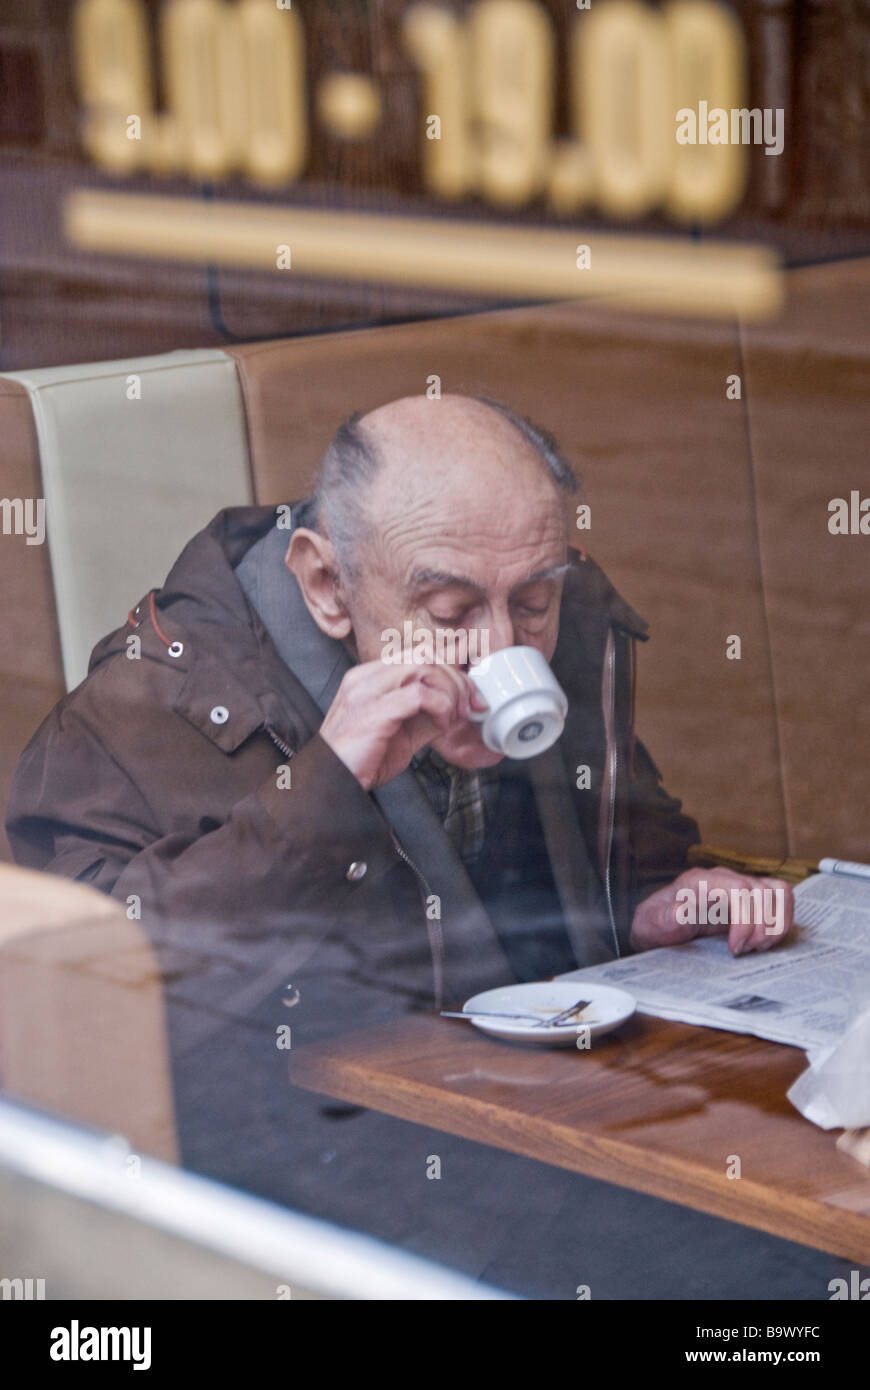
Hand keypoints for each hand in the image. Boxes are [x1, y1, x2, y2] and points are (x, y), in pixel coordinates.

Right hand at [318, 658, 487, 790]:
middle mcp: (365, 677)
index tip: (470, 693)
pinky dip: (440, 707)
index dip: (450, 669)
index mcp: (369, 677)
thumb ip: (425, 715)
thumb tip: (457, 707)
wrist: (333, 783)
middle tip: (470, 706)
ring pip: (424, 667)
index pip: (418, 655)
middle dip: (456, 680)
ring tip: (454, 717)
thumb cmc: (362, 761)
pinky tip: (441, 726)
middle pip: (425, 656)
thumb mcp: (402, 732)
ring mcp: (366, 690)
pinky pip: (419, 694)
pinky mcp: (373, 710)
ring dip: (450, 692)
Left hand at [628, 867, 794, 955]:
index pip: (739, 889)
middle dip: (761, 927)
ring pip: (779, 892)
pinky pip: (782, 898)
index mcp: (699, 882)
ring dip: (776, 924)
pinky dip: (782, 921)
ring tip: (757, 946)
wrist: (660, 922)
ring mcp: (740, 884)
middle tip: (745, 951)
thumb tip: (679, 912)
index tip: (735, 948)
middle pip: (762, 892)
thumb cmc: (656, 924)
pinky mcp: (752, 896)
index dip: (746, 920)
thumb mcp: (651, 925)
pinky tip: (764, 940)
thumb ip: (663, 919)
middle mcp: (723, 878)